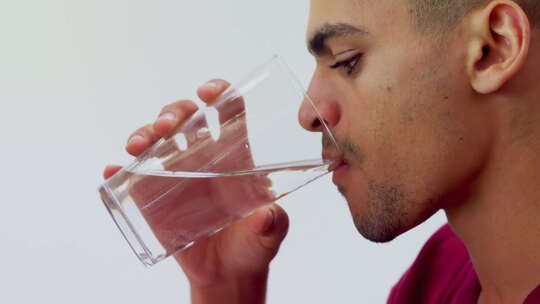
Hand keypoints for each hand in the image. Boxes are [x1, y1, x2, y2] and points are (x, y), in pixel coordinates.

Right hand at [103, 79, 288, 302]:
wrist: (228, 273)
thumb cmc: (253, 244)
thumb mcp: (269, 234)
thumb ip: (272, 224)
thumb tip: (267, 216)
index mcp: (235, 155)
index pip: (227, 111)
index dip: (218, 91)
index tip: (207, 92)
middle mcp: (204, 157)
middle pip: (185, 118)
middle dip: (173, 111)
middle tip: (167, 126)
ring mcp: (177, 175)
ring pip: (156, 141)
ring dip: (143, 133)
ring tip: (137, 146)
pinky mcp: (156, 197)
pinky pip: (133, 178)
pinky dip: (119, 170)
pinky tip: (112, 170)